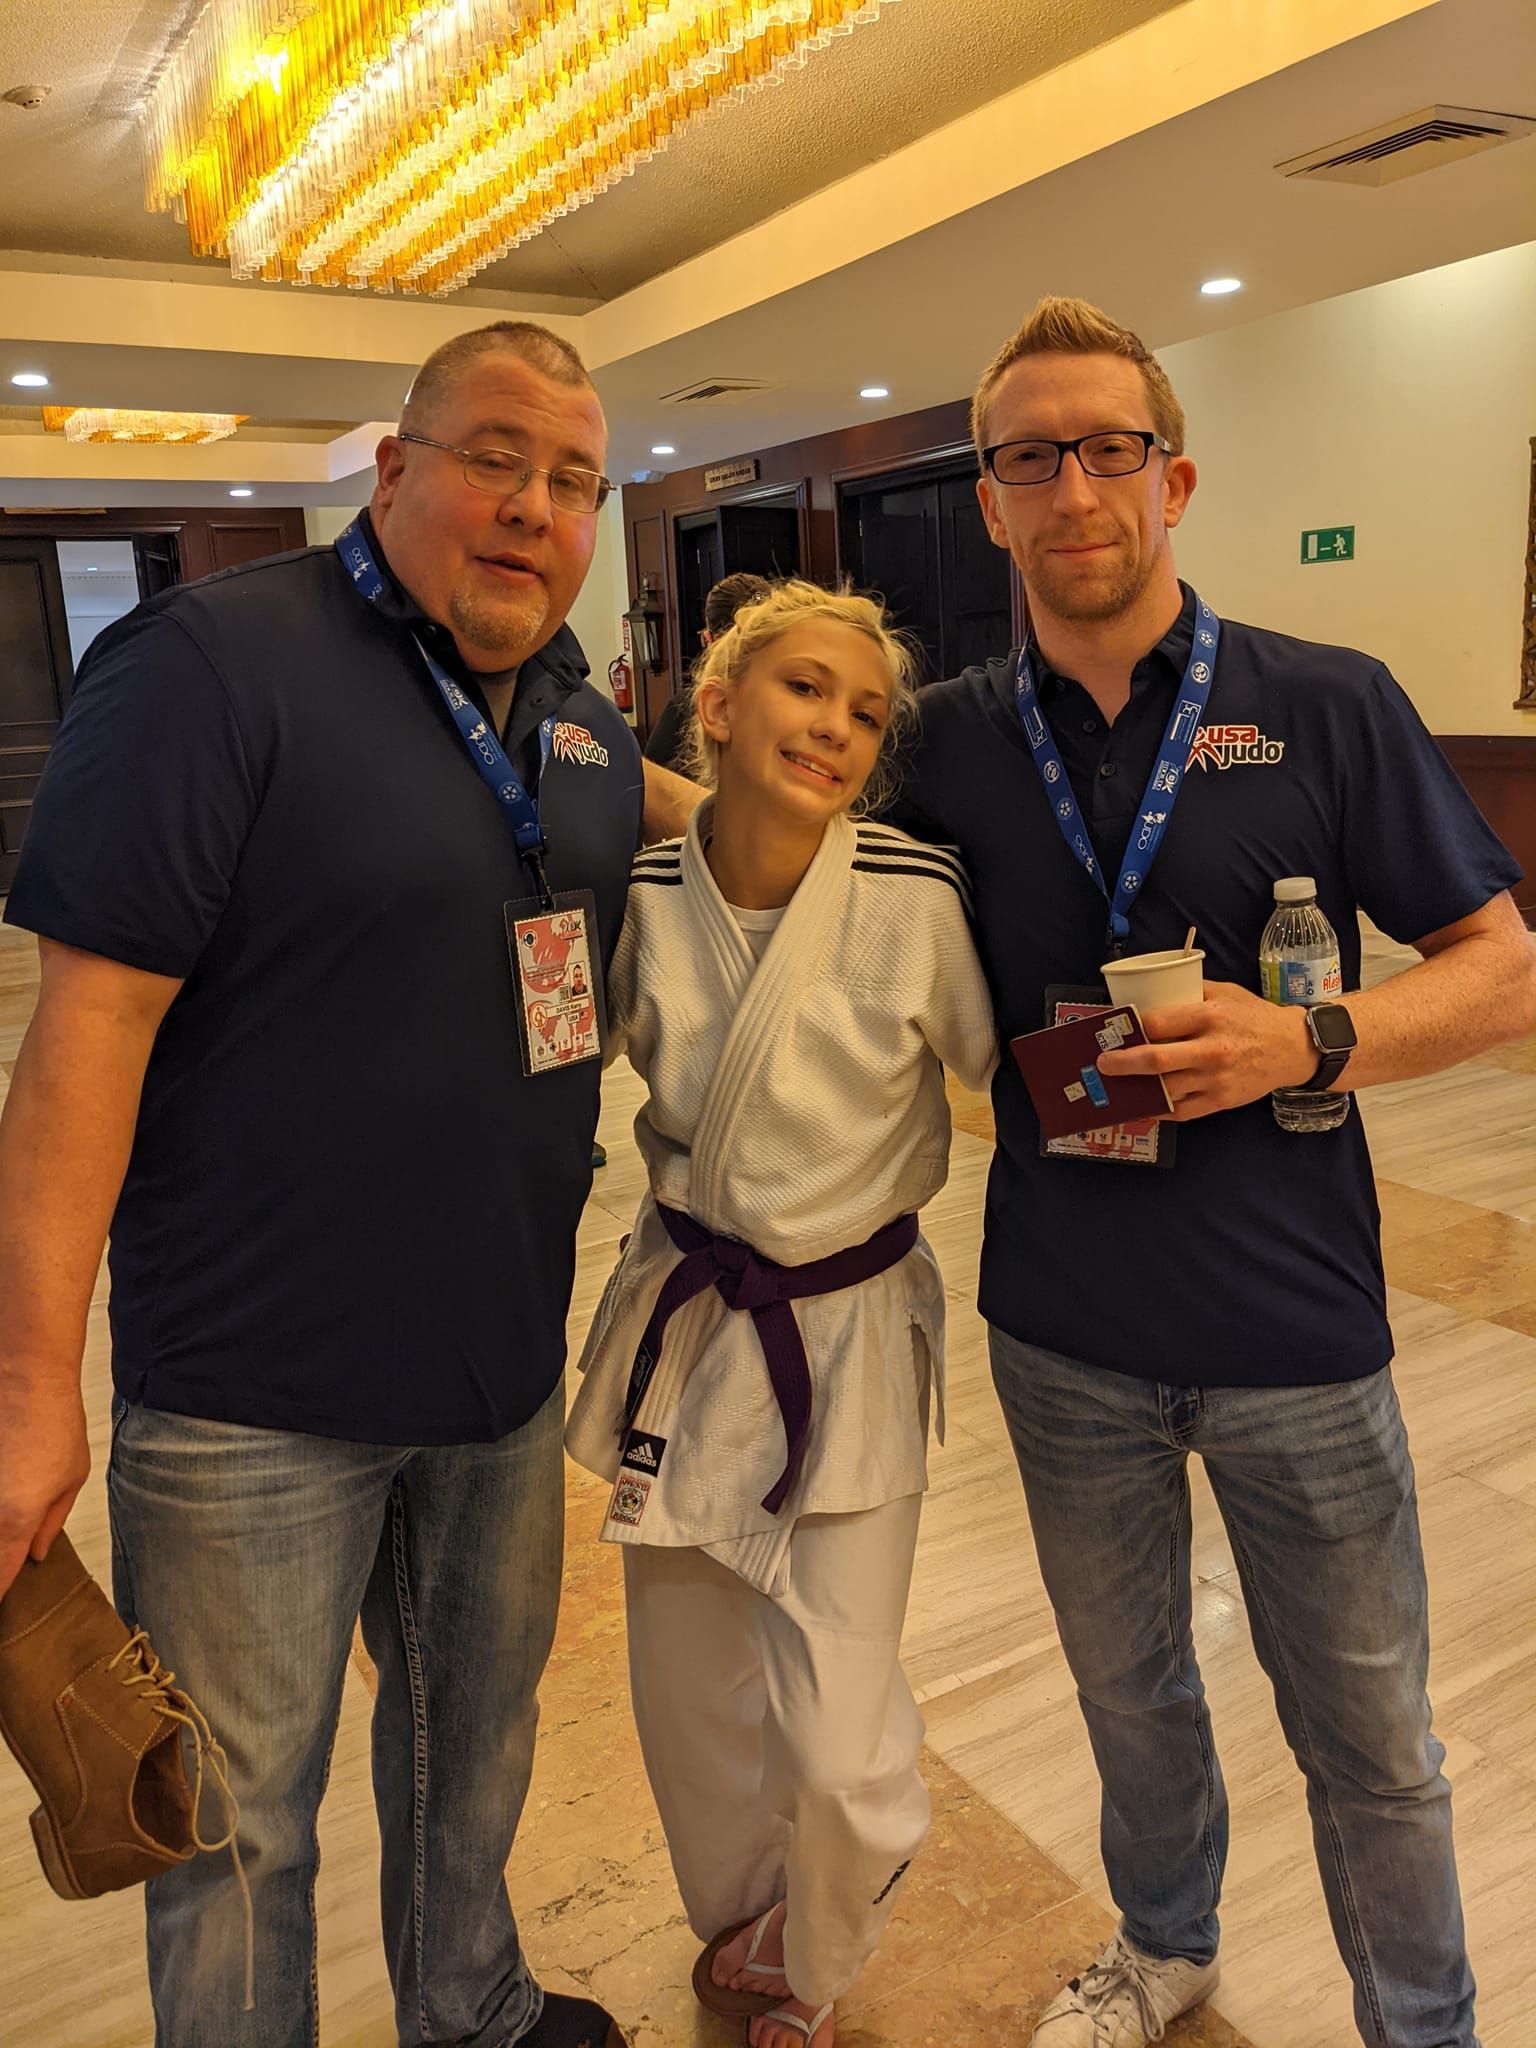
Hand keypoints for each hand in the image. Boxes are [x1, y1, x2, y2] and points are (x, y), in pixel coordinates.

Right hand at [0, 1371, 89, 1599]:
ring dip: (0, 1536)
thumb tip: (34, 1556)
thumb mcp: (71, 1475)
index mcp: (14, 1522)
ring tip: (18, 1509)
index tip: (4, 1617)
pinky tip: (6, 1500)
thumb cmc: (54, 1423)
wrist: (25, 1374)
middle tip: (15, 1552)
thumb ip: (50, 1522)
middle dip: (1, 1563)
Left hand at [1097, 979, 1316, 1120]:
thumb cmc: (1253, 1017)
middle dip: (1122, 1063)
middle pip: (1156, 1060)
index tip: (1115, 1029)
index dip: (1132, 1026)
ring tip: (1115, 1086)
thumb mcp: (1225, 992)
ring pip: (1165, 1089)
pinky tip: (1144, 1105)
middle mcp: (1211, 1049)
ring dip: (1136, 1089)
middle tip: (1102, 1064)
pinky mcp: (1220, 1100)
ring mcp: (1215, 1079)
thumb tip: (1150, 992)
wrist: (1292, 1048)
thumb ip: (1190, 992)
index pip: (1159, 1022)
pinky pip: (1181, 1111)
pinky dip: (1159, 1111)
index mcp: (1210, 1017)